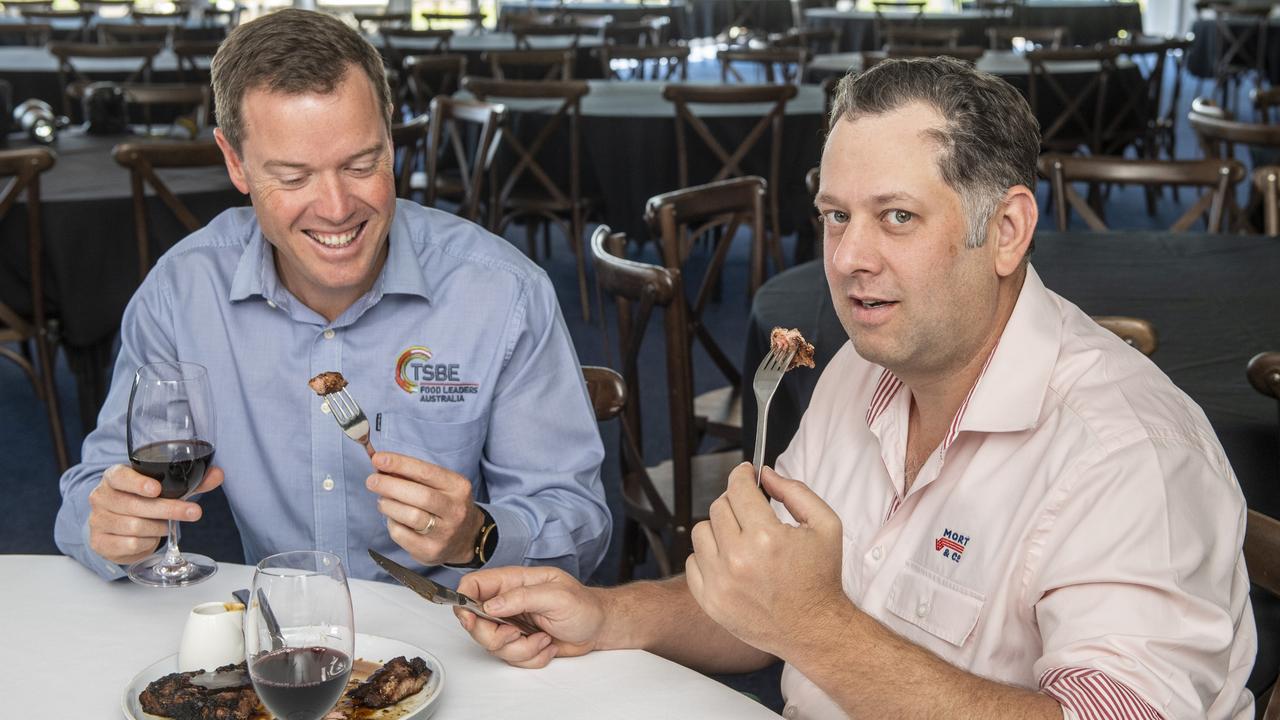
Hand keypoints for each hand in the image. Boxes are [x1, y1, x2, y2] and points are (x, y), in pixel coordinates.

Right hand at [88, 463, 223, 563]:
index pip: (120, 476)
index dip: (137, 483)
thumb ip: (192, 481)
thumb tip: (218, 474)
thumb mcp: (165, 487)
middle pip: (134, 505)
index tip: (156, 489)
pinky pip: (129, 544)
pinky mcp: (99, 542)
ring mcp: (97, 520)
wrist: (117, 525)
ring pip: (133, 526)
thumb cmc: (143, 500)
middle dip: (168, 509)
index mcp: (113, 477)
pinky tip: (151, 537)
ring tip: (166, 526)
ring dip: (158, 528)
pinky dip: (147, 543)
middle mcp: (101, 496)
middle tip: (193, 512)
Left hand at [366, 451, 482, 564]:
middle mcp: (455, 510)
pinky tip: (393, 519)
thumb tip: (382, 464)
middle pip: (420, 495)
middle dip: (390, 485)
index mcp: (458, 487)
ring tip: (383, 501)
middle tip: (372, 481)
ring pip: (410, 516)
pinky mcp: (430, 551)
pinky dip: (391, 523)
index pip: (427, 472)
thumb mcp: (439, 485)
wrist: (465, 538)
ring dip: (389, 505)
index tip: (379, 459)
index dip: (400, 464)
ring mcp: (444, 533)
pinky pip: (402, 535)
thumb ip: (414, 475)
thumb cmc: (445, 504)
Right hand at [454, 566, 605, 668]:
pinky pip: (512, 659)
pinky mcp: (519, 644)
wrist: (598, 627)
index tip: (471, 618)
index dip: (464, 601)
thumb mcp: (556, 596)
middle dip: (496, 636)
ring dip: (522, 649)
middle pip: (475, 623)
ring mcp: (511, 624)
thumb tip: (490, 605)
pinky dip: (532, 657)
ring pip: (494, 645)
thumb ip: (522, 597)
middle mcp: (508, 603)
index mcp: (513, 582)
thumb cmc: (583, 605)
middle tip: (518, 633)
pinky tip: (547, 644)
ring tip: (544, 638)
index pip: (473, 585)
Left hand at [686, 464, 848, 657]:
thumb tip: (765, 475)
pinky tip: (730, 562)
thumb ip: (795, 491)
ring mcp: (720, 582)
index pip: (737, 488)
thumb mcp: (825, 525)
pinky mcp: (710, 602)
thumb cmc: (820, 578)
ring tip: (740, 539)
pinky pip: (692, 562)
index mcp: (767, 537)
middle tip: (749, 511)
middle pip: (718, 507)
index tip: (745, 474)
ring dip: (719, 529)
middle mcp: (739, 559)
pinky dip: (708, 557)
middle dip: (734, 502)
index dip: (741, 475)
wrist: (814, 629)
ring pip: (700, 532)